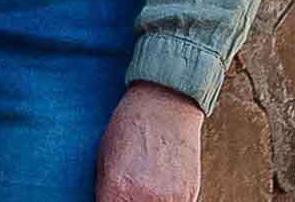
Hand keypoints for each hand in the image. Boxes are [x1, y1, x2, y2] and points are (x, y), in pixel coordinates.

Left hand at [93, 83, 205, 201]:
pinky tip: (160, 190)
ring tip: (143, 190)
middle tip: (127, 193)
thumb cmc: (129, 126)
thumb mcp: (104, 159)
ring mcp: (171, 199)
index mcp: (117, 190)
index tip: (110, 198)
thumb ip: (105, 191)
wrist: (165, 102)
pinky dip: (166, 201)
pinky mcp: (190, 195)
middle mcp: (145, 199)